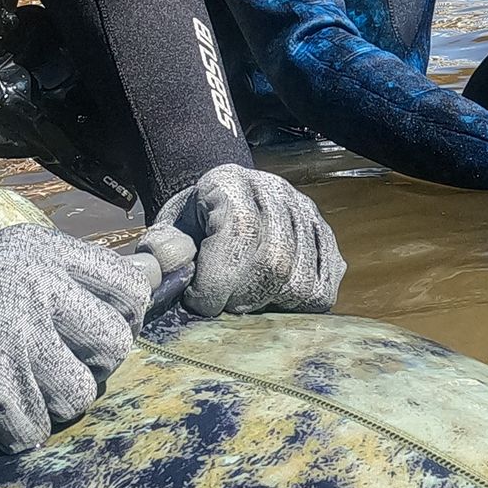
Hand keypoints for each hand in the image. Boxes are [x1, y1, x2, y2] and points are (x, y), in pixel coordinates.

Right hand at [0, 223, 162, 453]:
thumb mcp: (4, 267)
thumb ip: (63, 281)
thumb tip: (145, 291)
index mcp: (44, 254)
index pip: (130, 290)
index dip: (116, 323)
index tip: (82, 339)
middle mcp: (38, 287)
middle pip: (116, 347)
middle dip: (84, 371)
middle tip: (41, 373)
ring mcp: (18, 334)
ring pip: (80, 396)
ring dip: (44, 407)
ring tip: (3, 390)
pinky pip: (34, 430)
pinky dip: (6, 432)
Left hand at [138, 163, 342, 316]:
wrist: (222, 202)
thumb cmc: (194, 221)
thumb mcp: (169, 227)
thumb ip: (163, 248)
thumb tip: (164, 267)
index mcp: (231, 182)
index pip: (240, 235)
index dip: (217, 281)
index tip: (198, 299)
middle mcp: (277, 193)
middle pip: (273, 263)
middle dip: (241, 297)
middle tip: (222, 301)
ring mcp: (307, 215)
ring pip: (301, 281)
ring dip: (269, 304)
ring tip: (246, 298)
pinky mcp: (324, 238)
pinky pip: (324, 287)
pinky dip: (299, 304)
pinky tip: (274, 298)